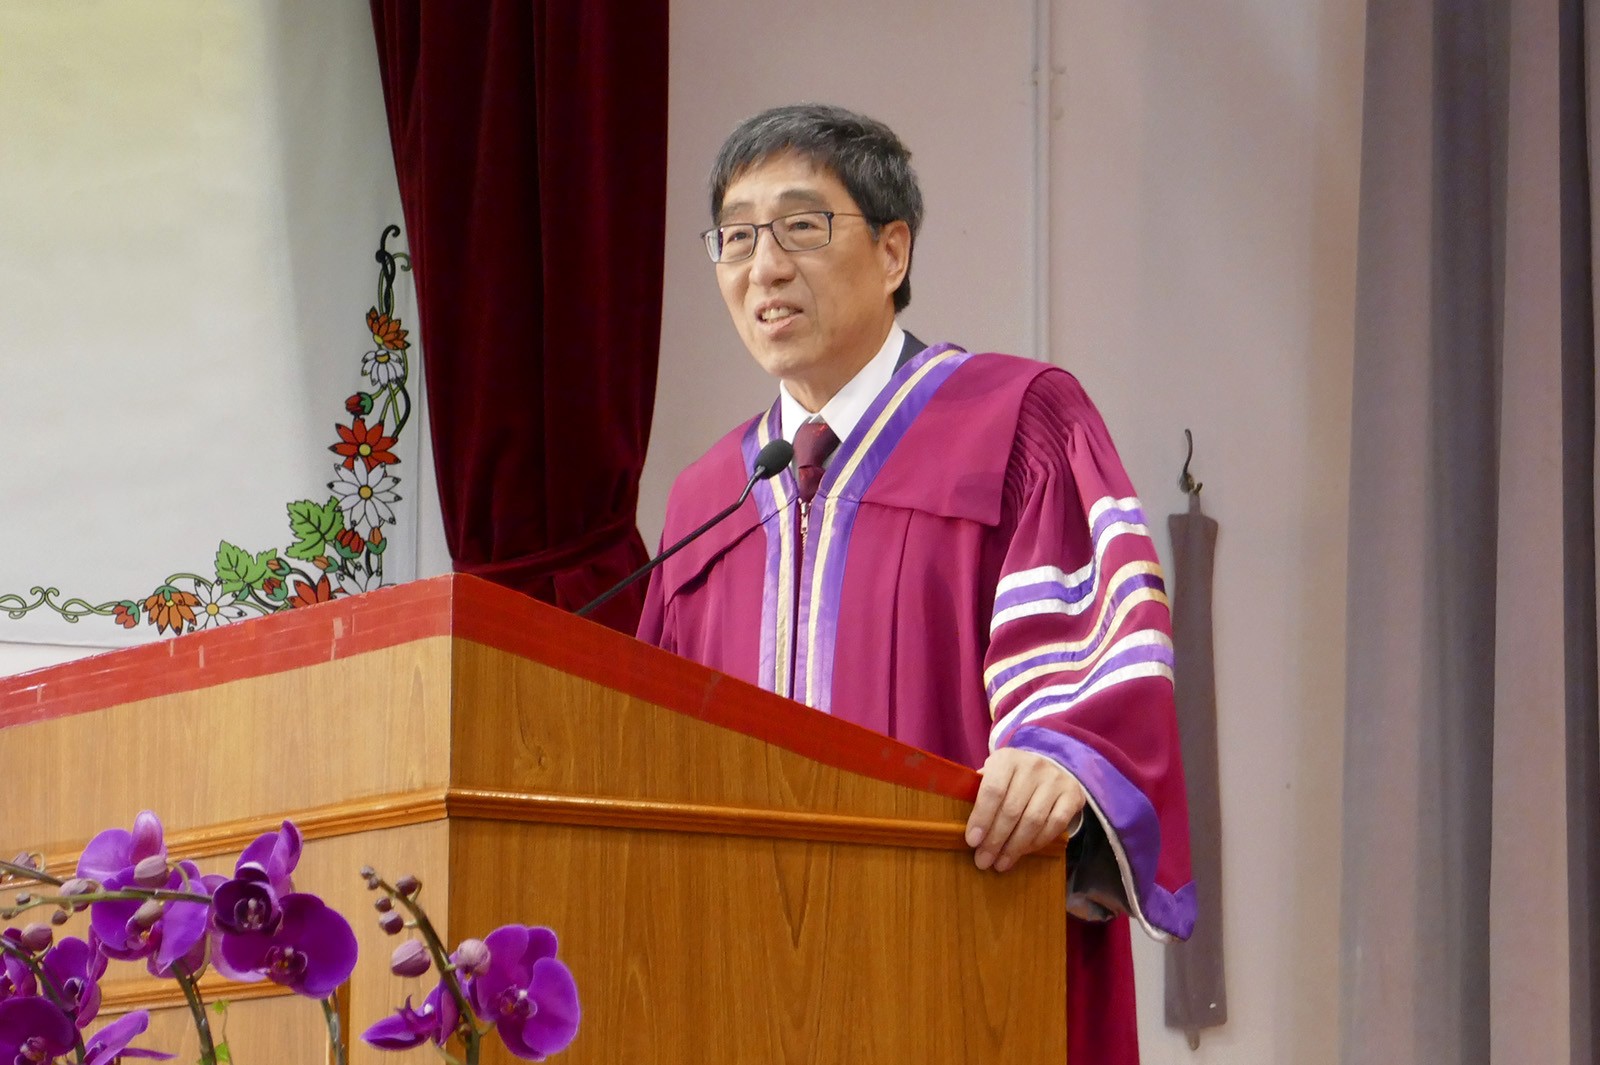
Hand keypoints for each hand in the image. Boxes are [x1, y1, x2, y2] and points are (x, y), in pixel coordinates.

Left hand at [964, 748, 1086, 872]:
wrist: (1051, 766)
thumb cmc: (1012, 778)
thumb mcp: (993, 775)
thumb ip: (979, 794)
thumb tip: (968, 829)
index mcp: (1007, 759)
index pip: (993, 790)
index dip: (981, 818)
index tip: (972, 841)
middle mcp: (1033, 766)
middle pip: (1012, 810)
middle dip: (995, 840)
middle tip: (983, 861)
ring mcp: (1055, 780)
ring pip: (1033, 820)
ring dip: (1015, 847)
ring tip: (1001, 864)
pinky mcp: (1073, 795)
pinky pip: (1055, 825)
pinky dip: (1038, 842)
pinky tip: (1024, 852)